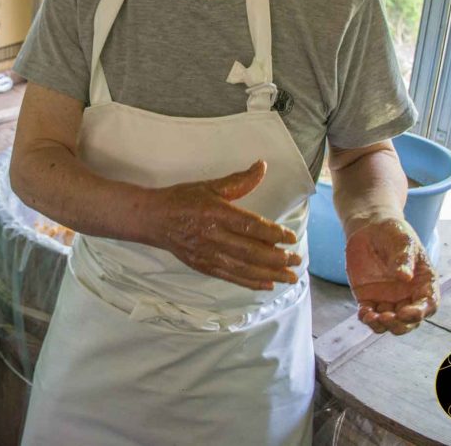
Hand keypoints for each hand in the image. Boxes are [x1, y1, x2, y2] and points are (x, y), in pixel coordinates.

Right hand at [152, 161, 301, 290]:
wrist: (153, 219)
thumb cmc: (182, 199)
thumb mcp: (210, 186)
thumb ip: (239, 180)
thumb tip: (262, 166)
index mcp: (216, 213)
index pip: (251, 226)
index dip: (273, 234)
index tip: (291, 238)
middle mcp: (213, 236)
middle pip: (251, 251)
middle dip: (277, 258)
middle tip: (297, 261)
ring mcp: (208, 254)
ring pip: (244, 268)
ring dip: (269, 274)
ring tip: (289, 277)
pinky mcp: (203, 266)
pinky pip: (231, 277)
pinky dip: (250, 282)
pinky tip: (266, 284)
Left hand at [345, 219, 438, 334]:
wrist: (370, 229)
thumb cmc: (394, 233)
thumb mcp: (402, 242)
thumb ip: (404, 259)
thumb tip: (404, 277)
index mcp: (424, 284)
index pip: (428, 305)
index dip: (419, 313)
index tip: (406, 312)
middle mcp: (408, 296)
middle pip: (409, 321)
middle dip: (401, 325)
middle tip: (389, 318)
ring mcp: (388, 299)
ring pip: (389, 323)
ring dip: (382, 325)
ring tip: (372, 317)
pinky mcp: (369, 298)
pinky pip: (369, 315)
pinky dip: (367, 318)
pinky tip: (363, 314)